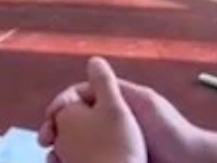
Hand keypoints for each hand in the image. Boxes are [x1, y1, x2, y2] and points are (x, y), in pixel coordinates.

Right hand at [41, 66, 216, 162]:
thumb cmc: (171, 132)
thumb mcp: (143, 103)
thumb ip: (117, 88)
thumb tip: (92, 63)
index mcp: (114, 107)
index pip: (78, 99)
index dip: (61, 105)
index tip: (51, 117)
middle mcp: (109, 126)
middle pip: (72, 123)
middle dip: (54, 129)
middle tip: (44, 141)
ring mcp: (110, 147)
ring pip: (75, 146)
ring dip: (61, 151)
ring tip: (52, 160)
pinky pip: (88, 162)